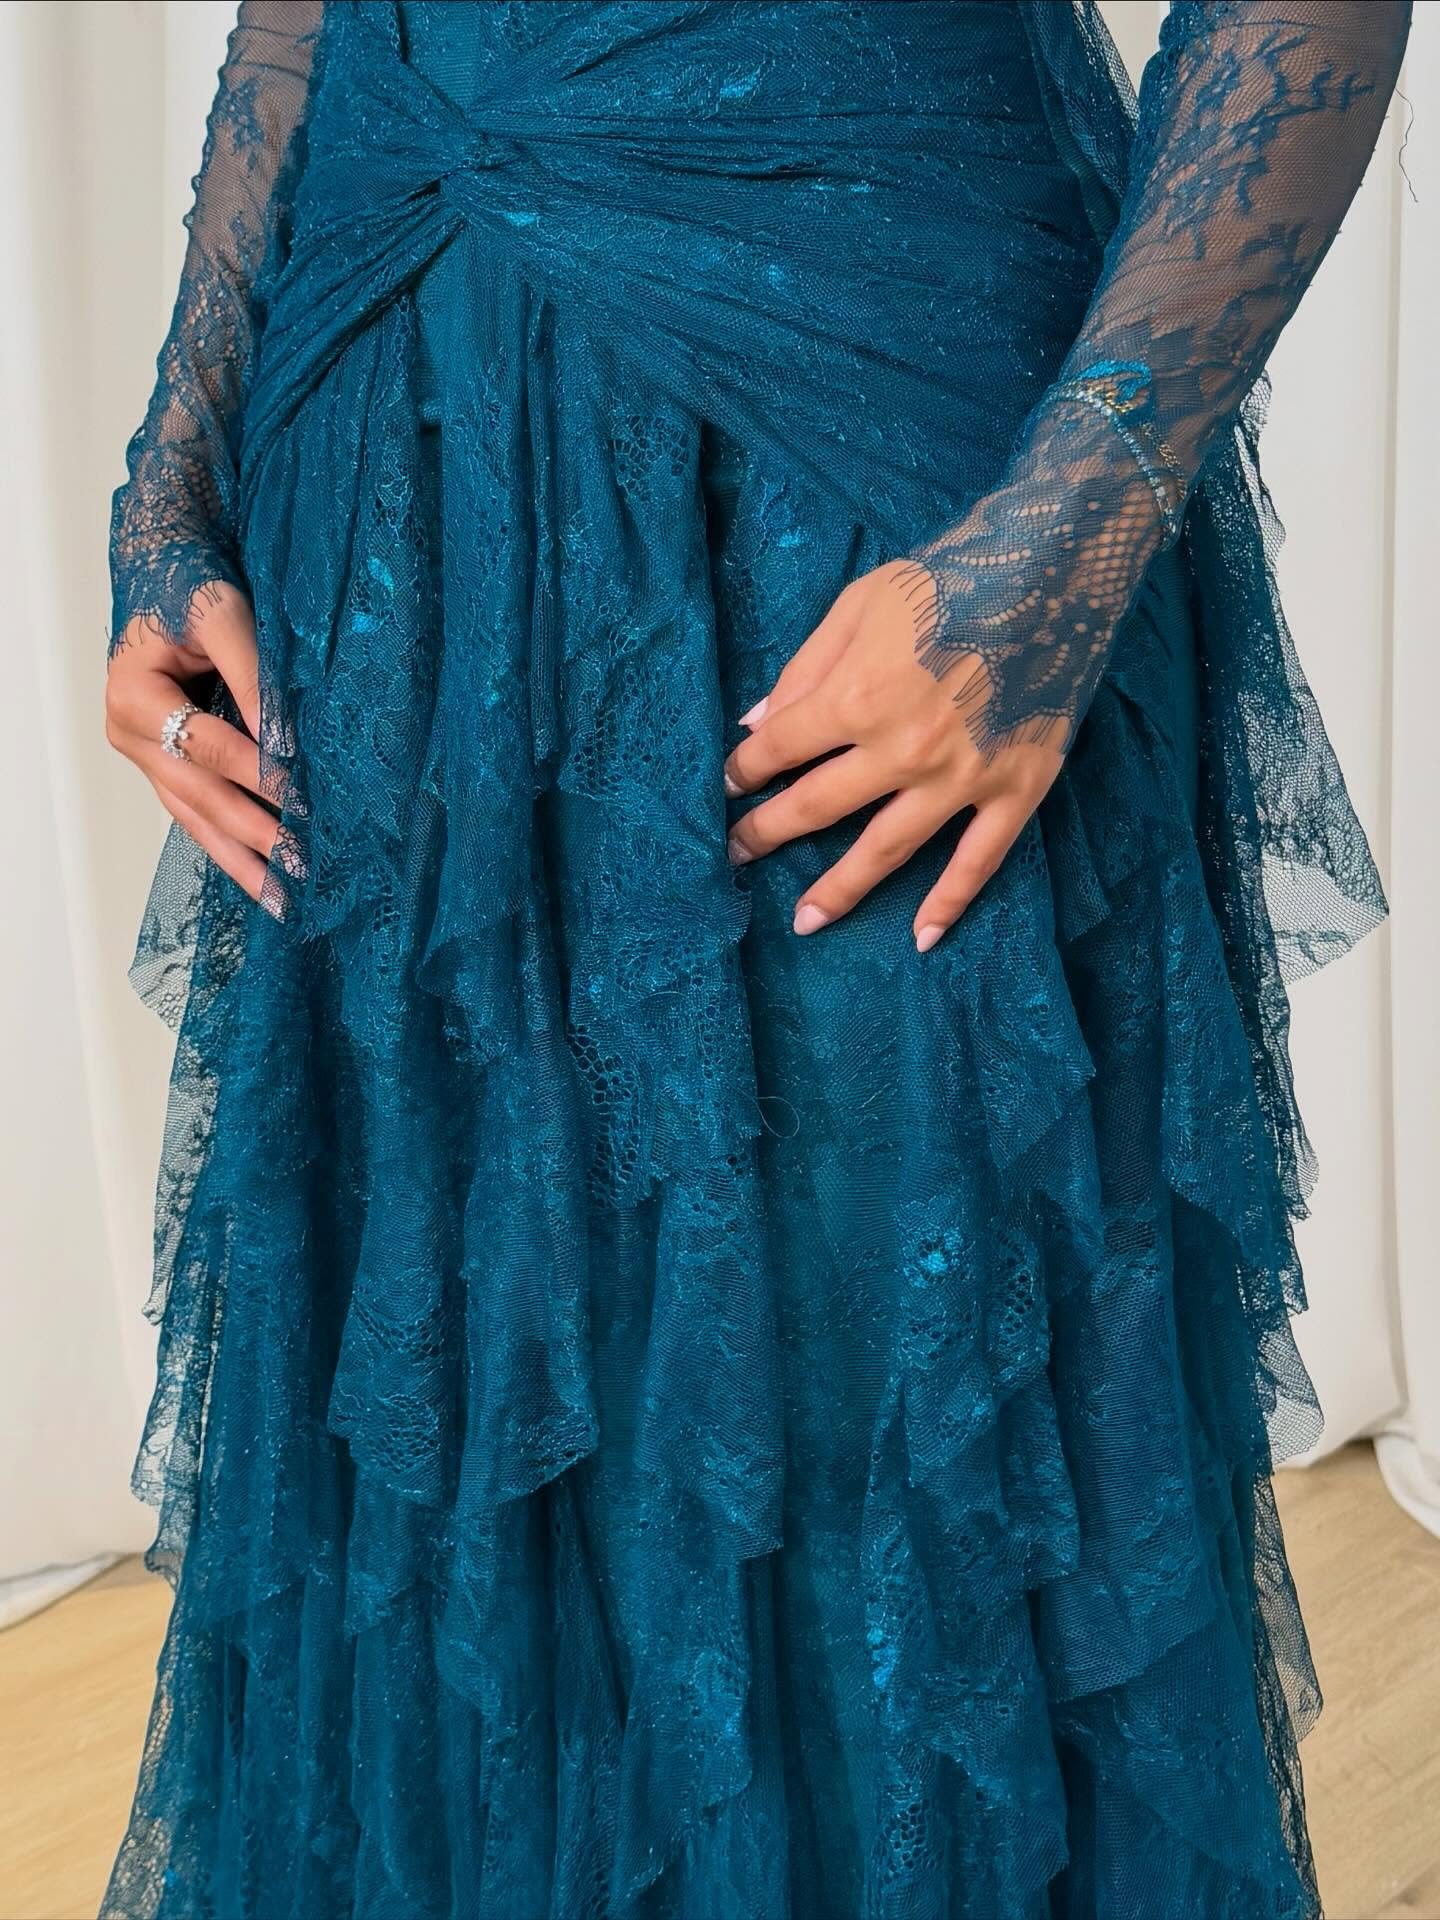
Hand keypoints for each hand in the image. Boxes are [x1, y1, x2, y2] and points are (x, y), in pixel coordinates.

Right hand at [105, 583, 290, 908]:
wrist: (161, 573)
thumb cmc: (188, 586)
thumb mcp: (222, 615)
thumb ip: (253, 676)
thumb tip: (287, 742)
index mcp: (135, 697)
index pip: (207, 746)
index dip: (258, 772)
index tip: (305, 801)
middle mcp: (131, 735)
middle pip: (199, 795)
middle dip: (255, 835)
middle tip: (304, 867)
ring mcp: (145, 757)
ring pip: (194, 818)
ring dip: (242, 859)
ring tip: (283, 900)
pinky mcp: (165, 767)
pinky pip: (196, 814)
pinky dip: (231, 844)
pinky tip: (261, 876)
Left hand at [722, 560, 1064, 950]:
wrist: (1055, 573)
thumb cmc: (949, 580)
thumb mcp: (861, 603)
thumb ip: (805, 668)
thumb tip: (757, 725)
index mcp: (857, 696)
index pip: (780, 749)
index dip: (744, 772)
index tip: (727, 788)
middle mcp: (900, 749)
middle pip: (817, 806)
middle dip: (766, 833)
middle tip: (734, 856)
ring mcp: (960, 779)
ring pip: (885, 849)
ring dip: (839, 889)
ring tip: (804, 921)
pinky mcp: (1014, 792)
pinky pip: (977, 861)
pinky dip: (949, 903)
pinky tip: (920, 937)